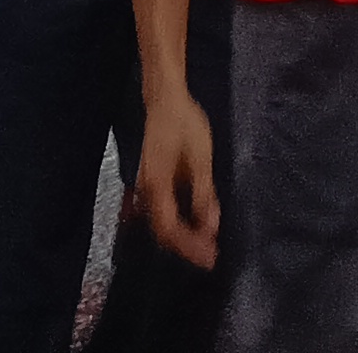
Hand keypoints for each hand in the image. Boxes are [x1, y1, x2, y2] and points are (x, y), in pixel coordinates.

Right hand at [132, 89, 221, 269]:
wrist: (165, 99)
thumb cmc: (184, 123)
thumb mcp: (200, 158)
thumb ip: (204, 195)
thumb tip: (210, 227)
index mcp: (156, 186)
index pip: (169, 229)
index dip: (189, 247)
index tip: (210, 258)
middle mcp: (146, 191)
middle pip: (162, 232)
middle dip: (186, 247)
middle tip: (210, 256)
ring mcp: (146, 187)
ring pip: (161, 224)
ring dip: (182, 238)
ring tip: (205, 246)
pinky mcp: (152, 183)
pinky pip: (162, 213)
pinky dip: (178, 225)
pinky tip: (194, 226)